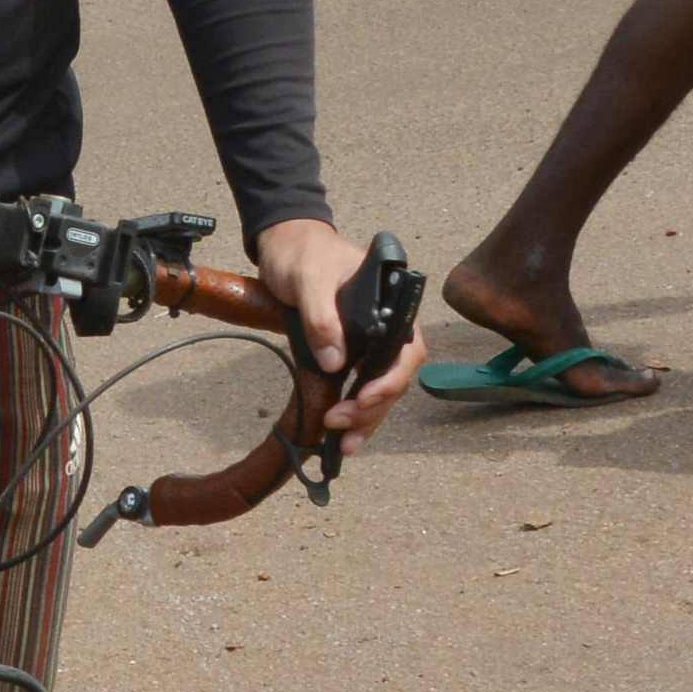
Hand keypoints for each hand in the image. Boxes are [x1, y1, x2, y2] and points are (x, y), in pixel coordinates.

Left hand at [251, 217, 419, 453]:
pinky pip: (359, 387)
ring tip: (345, 446)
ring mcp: (370, 341)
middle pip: (395, 376)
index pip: (407, 349)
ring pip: (380, 389)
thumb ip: (322, 316)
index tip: (364, 397)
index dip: (391, 379)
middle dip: (372, 408)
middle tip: (341, 427)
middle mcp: (387, 326)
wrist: (285, 244)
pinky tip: (342, 435)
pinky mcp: (349, 352)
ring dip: (366, 420)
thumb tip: (335, 362)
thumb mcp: (309, 277)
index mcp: (391, 303)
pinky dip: (354, 412)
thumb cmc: (302, 253)